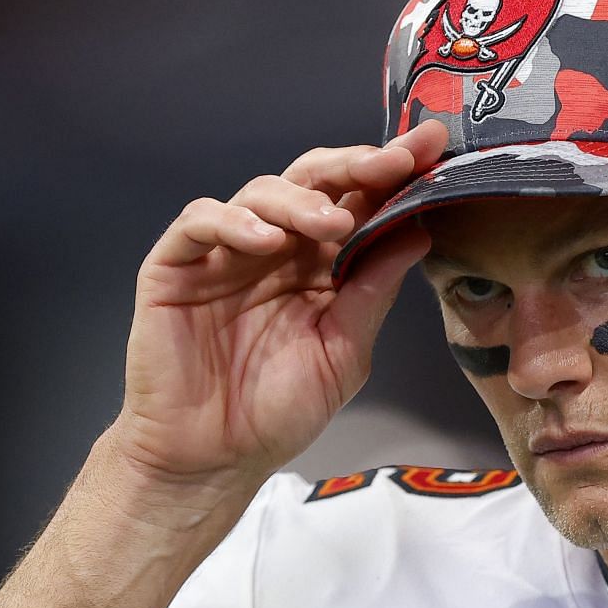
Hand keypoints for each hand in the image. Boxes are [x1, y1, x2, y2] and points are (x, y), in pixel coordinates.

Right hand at [110, 119, 448, 494]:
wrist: (211, 460)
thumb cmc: (275, 413)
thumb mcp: (344, 352)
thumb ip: (373, 292)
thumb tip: (419, 231)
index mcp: (318, 266)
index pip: (356, 203)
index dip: (390, 173)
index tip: (432, 147)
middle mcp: (274, 249)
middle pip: (312, 182)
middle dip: (355, 165)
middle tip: (391, 161)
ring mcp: (223, 253)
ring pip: (261, 193)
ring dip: (301, 200)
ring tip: (332, 222)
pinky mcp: (175, 266)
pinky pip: (200, 223)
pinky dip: (233, 221)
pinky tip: (266, 241)